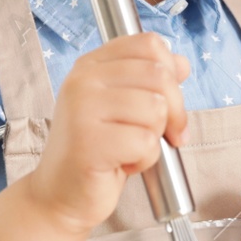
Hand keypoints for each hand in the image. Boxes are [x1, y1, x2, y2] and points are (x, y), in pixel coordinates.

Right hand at [19, 32, 189, 240]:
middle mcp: (83, 81)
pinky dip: (144, 160)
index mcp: (91, 65)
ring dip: (154, 138)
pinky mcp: (89, 142)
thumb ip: (149, 80)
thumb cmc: (95, 151)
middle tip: (160, 134)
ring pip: (156, 109)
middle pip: (160, 76)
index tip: (166, 98)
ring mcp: (82, 109)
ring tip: (128, 149)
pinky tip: (121, 164)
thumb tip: (181, 64)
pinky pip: (146, 142)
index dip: (170, 71)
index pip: (149, 44)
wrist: (59, 196)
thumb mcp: (123, 106)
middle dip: (173, 111)